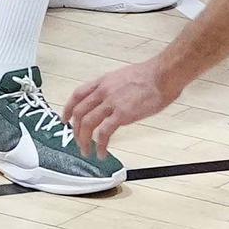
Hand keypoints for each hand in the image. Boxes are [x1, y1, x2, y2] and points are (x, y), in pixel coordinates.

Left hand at [63, 58, 177, 159]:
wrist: (162, 75)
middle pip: (80, 112)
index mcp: (103, 82)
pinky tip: (102, 153)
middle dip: (76, 131)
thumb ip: (113, 88)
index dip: (68, 109)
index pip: (77, 95)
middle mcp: (103, 91)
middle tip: (79, 142)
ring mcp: (112, 102)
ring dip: (84, 141)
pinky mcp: (122, 114)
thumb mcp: (123, 77)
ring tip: (87, 151)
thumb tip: (110, 100)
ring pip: (88, 124)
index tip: (65, 119)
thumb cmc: (149, 76)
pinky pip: (104, 133)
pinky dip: (100, 145)